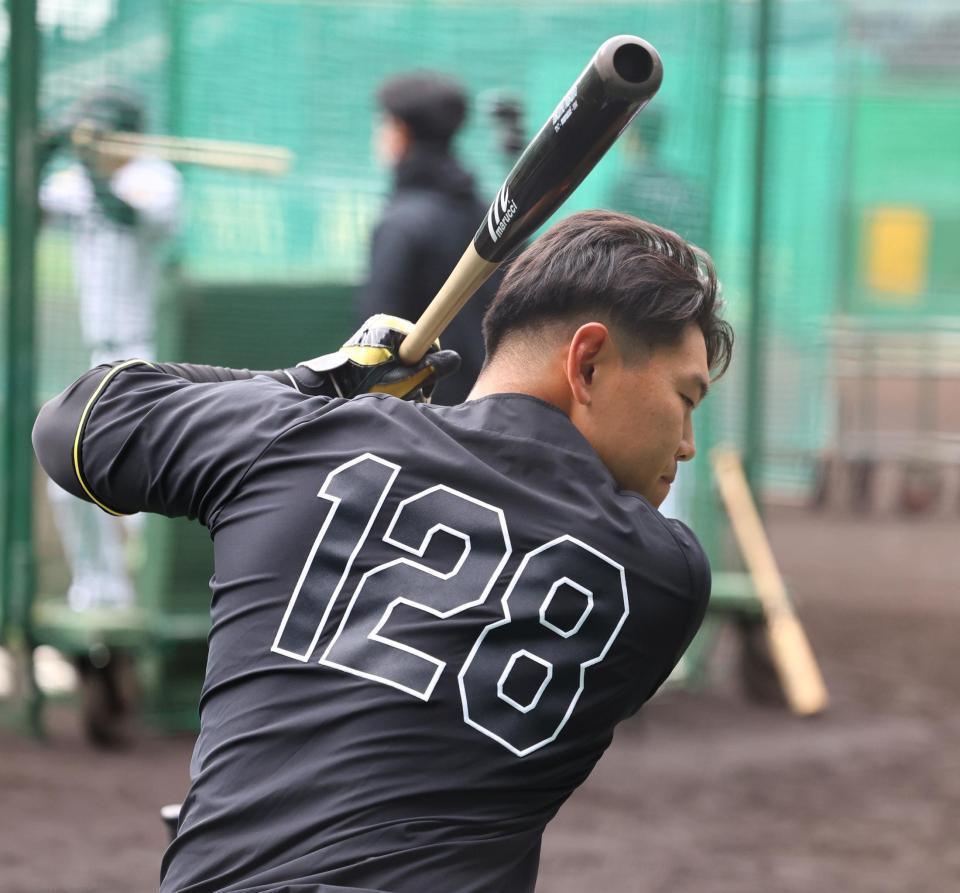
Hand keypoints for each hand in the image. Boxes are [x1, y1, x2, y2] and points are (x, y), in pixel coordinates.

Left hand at [293, 314, 459, 401]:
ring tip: (388, 395)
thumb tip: (454, 358)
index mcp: (387, 327)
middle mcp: (380, 330)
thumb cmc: (363, 385)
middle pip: (417, 352)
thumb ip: (429, 369)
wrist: (329, 393)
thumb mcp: (401, 380)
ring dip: (404, 382)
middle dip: (415, 375)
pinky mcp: (370, 356)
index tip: (422, 378)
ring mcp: (374, 343)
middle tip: (402, 392)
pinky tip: (383, 395)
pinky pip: (393, 368)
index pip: (425, 338)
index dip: (428, 361)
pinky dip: (393, 383)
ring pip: (406, 363)